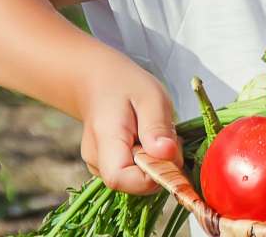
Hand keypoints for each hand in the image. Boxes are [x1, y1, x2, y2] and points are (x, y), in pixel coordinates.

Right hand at [77, 67, 182, 193]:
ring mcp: (99, 166)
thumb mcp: (150, 97)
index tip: (169, 152)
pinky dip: (148, 161)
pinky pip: (134, 174)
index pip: (121, 179)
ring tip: (154, 134)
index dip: (151, 176)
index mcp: (105, 140)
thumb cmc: (125, 85)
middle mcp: (96, 160)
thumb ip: (157, 127)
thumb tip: (167, 155)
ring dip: (155, 162)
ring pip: (137, 180)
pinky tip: (147, 140)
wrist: (98, 82)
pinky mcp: (107, 167)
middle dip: (160, 165)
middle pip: (133, 183)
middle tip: (166, 136)